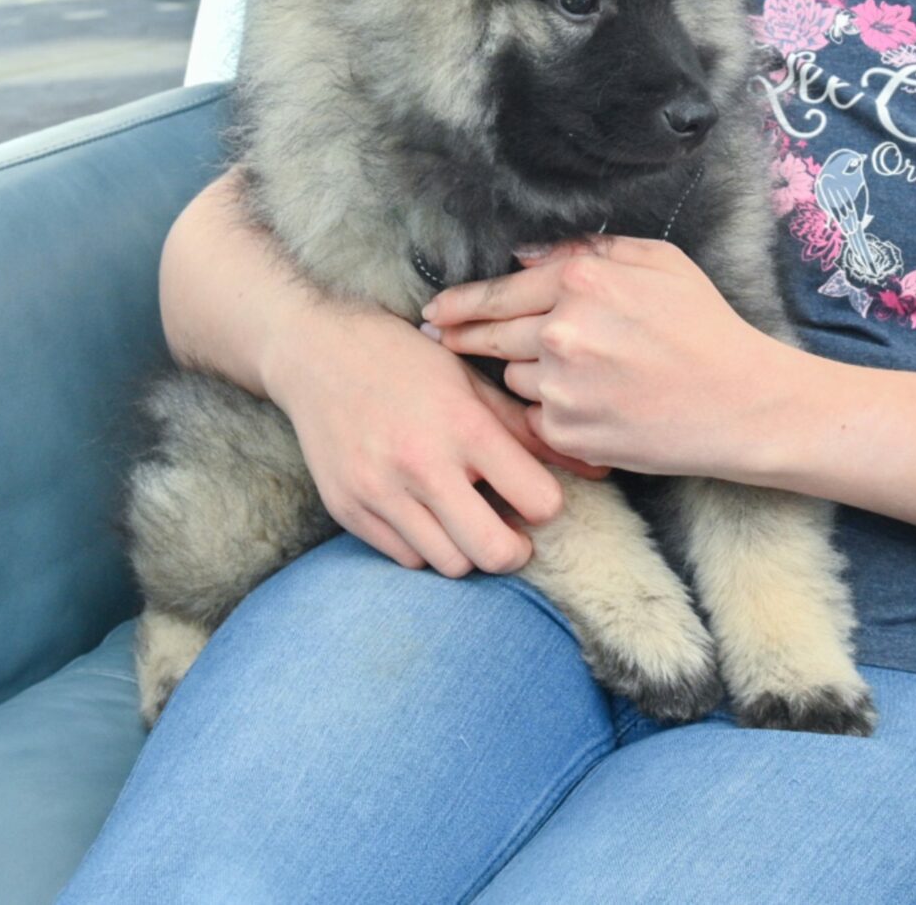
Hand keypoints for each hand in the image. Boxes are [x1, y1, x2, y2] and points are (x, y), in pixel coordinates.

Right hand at [163, 170, 609, 579]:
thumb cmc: (406, 360)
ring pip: (450, 564)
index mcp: (464, 425)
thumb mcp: (472, 382)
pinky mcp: (349, 510)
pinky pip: (406, 558)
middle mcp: (422, 464)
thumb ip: (530, 430)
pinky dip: (425, 545)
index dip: (545, 504)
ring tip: (463, 514)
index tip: (534, 493)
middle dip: (514, 548)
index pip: (538, 502)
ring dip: (467, 548)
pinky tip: (425, 511)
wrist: (316, 352)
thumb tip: (599, 470)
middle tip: (510, 528)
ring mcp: (380, 491)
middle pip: (495, 552)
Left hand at [422, 235, 810, 476]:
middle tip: (440, 337)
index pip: (498, 291)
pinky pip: (537, 419)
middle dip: (461, 337)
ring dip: (525, 374)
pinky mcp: (568, 434)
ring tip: (570, 374)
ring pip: (513, 378)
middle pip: (489, 336)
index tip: (436, 309)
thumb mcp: (659, 262)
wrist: (742, 403)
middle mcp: (562, 330)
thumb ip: (589, 249)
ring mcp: (561, 386)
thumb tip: (526, 255)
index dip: (460, 302)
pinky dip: (552, 412)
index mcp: (582, 280)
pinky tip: (590, 406)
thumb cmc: (705, 327)